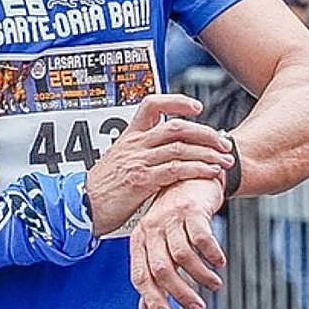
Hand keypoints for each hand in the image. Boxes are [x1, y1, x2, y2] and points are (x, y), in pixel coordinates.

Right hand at [84, 94, 234, 235]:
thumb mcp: (121, 161)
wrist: (83, 207)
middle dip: (206, 133)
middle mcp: (135, 144)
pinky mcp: (141, 181)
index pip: (152, 104)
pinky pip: (175, 170)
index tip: (197, 108)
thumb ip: (144, 153)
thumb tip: (170, 152)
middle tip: (224, 143)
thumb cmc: (105, 188)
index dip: (177, 101)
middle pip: (177, 127)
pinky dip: (197, 169)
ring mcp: (138, 161)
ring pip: (180, 148)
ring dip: (208, 153)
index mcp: (130, 135)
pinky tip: (211, 173)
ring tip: (226, 160)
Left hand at [129, 177, 225, 308]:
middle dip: (181, 294)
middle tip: (199, 308)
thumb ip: (153, 275)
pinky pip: (201, 238)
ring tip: (214, 285)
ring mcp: (170, 217)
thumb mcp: (160, 244)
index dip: (152, 299)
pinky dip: (212, 254)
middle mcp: (151, 228)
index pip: (140, 275)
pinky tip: (220, 262)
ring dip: (201, 277)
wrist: (193, 177)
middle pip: (162, 270)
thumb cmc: (175, 216)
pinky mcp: (191, 209)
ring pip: (183, 256)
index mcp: (140, 240)